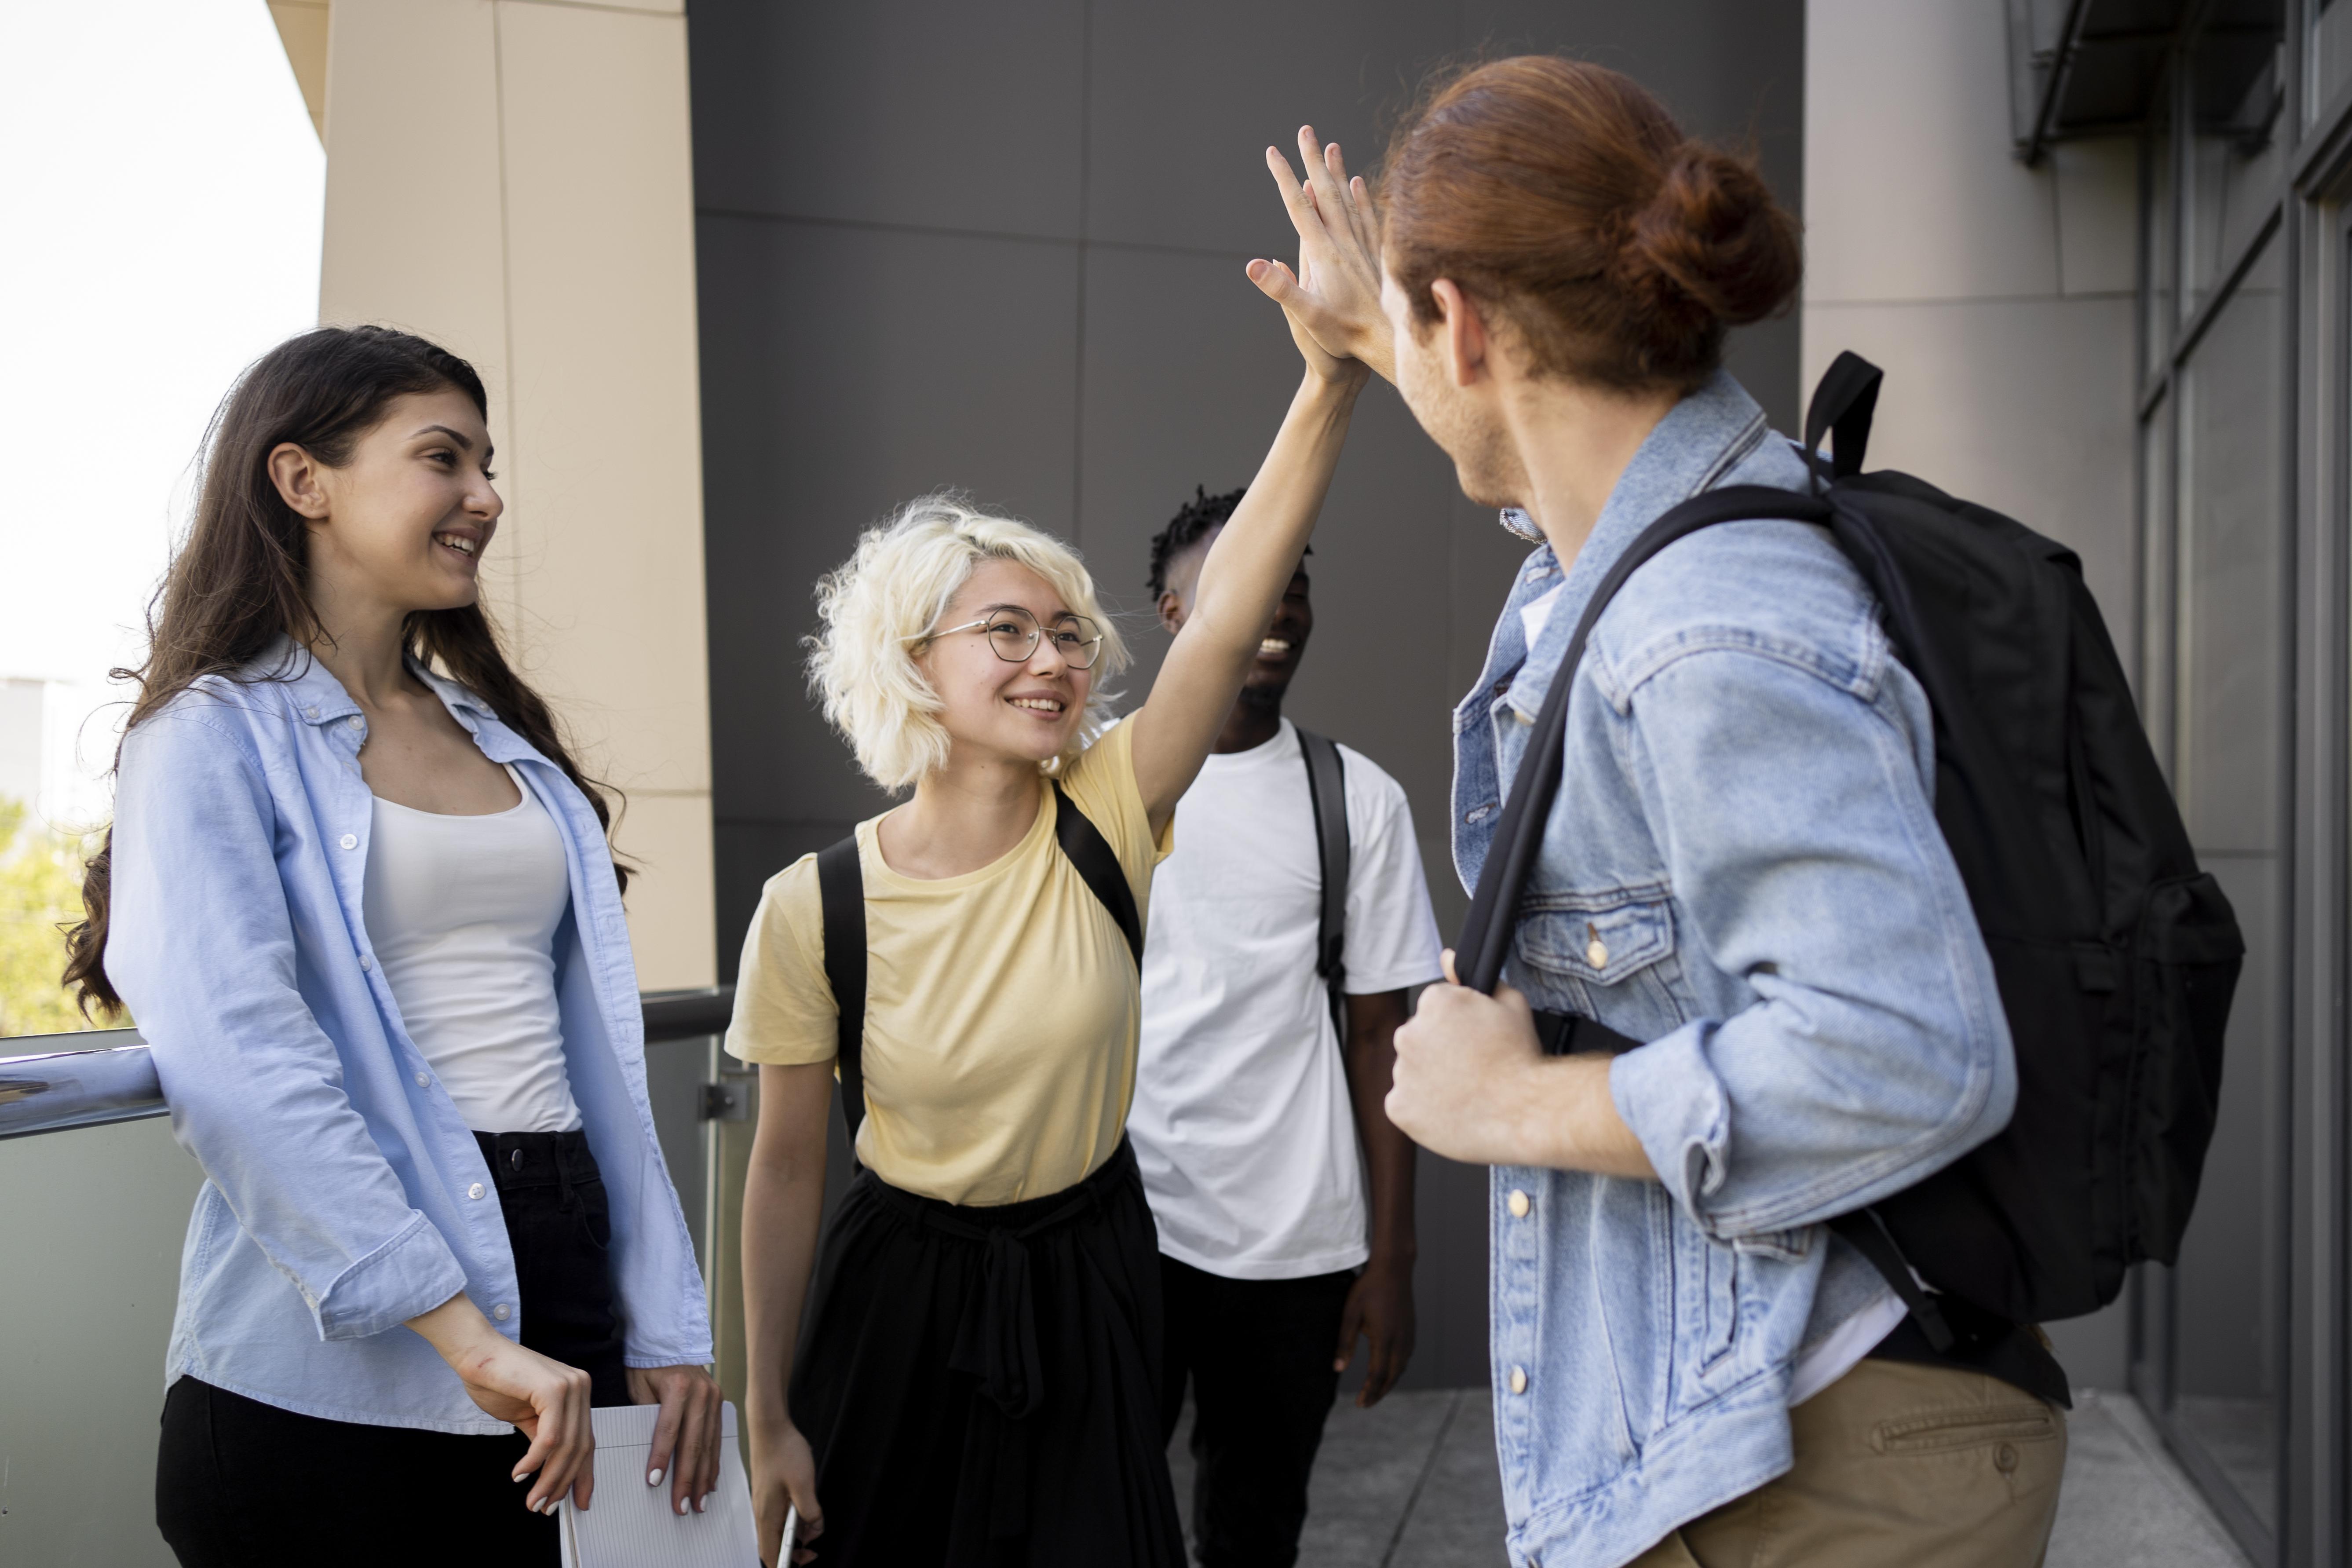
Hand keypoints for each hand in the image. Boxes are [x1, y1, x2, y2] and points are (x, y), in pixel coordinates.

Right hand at [407, 1292, 594, 1515]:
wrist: (475, 1353)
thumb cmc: (496, 1380)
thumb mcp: (527, 1417)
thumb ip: (544, 1438)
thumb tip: (550, 1471)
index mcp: (577, 1393)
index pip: (587, 1441)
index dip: (583, 1475)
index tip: (578, 1502)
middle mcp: (580, 1387)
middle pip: (580, 1448)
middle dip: (563, 1483)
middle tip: (545, 1507)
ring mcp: (570, 1386)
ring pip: (567, 1446)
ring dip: (548, 1479)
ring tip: (532, 1500)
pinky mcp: (554, 1389)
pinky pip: (549, 1438)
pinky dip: (535, 1461)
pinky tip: (520, 1474)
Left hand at [627, 1364, 723, 1519]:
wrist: (670, 1338)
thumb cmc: (647, 1366)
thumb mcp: (639, 1387)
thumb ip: (645, 1417)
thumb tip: (646, 1453)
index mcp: (679, 1387)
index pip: (669, 1429)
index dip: (661, 1458)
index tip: (654, 1483)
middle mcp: (702, 1393)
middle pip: (694, 1443)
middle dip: (687, 1478)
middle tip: (681, 1506)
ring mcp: (714, 1397)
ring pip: (709, 1445)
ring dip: (704, 1477)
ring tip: (698, 1503)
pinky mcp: (720, 1402)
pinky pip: (717, 1438)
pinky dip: (713, 1462)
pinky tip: (711, 1483)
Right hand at [749, 1408, 822, 1565]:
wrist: (770, 1427)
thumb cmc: (784, 1452)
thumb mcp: (803, 1484)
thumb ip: (810, 1511)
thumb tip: (815, 1529)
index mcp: (767, 1515)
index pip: (770, 1554)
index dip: (784, 1565)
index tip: (803, 1561)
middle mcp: (761, 1513)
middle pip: (771, 1546)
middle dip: (791, 1553)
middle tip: (812, 1550)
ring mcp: (763, 1503)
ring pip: (775, 1531)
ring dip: (793, 1536)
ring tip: (812, 1529)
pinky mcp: (768, 1494)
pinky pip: (777, 1517)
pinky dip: (791, 1522)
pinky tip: (805, 1512)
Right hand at [1251, 125, 1393, 382]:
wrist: (1388, 341)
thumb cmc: (1344, 334)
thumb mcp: (1306, 316)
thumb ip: (1281, 288)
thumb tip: (1253, 264)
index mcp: (1323, 252)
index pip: (1299, 205)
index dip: (1284, 177)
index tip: (1272, 152)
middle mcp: (1343, 242)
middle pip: (1325, 192)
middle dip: (1312, 160)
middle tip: (1305, 131)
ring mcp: (1361, 247)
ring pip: (1348, 199)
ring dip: (1337, 171)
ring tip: (1331, 146)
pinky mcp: (1375, 255)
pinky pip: (1368, 217)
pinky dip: (1361, 196)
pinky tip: (1359, 182)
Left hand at [1334, 1257, 1415, 1406]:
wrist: (1394, 1268)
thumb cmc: (1369, 1288)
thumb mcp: (1350, 1313)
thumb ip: (1345, 1342)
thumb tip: (1337, 1369)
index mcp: (1385, 1339)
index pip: (1378, 1375)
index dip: (1369, 1392)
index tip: (1360, 1404)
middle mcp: (1401, 1341)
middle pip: (1391, 1376)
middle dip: (1379, 1392)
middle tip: (1366, 1404)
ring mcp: (1409, 1336)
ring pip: (1400, 1368)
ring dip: (1388, 1382)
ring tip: (1375, 1391)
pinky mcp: (1411, 1330)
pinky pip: (1405, 1358)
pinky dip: (1396, 1370)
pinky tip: (1388, 1370)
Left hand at [1387, 950, 1552, 1164]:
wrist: (1524, 1112)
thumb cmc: (1520, 1060)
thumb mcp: (1510, 1004)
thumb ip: (1469, 979)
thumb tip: (1447, 957)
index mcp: (1433, 1003)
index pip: (1435, 1010)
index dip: (1458, 1028)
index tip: (1474, 1042)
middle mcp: (1409, 1033)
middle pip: (1419, 1039)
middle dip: (1439, 1051)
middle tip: (1471, 1068)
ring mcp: (1401, 1072)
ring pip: (1412, 1071)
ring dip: (1430, 1079)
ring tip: (1465, 1091)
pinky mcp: (1399, 1107)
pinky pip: (1405, 1103)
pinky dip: (1422, 1109)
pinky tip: (1451, 1109)